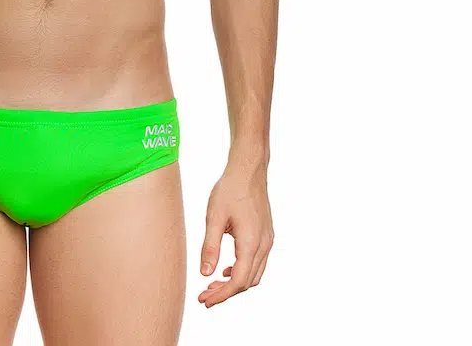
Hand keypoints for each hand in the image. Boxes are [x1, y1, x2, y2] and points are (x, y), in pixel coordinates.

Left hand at [198, 162, 273, 307]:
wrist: (248, 169)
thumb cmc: (230, 189)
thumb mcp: (214, 217)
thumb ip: (210, 246)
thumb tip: (205, 274)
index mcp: (251, 243)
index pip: (238, 282)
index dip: (221, 295)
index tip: (204, 301)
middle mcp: (263, 245)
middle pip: (247, 282)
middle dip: (226, 292)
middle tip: (204, 295)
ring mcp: (267, 240)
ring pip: (254, 274)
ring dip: (234, 283)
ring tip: (213, 285)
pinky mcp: (266, 234)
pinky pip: (257, 262)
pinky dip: (242, 271)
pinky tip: (226, 269)